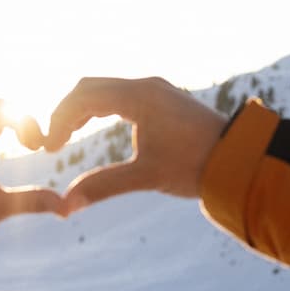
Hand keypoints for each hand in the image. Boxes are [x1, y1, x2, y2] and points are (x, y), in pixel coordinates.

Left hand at [0, 100, 65, 243]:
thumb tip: (68, 207)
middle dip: (22, 119)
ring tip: (26, 145)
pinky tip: (12, 144)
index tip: (38, 146)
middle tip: (34, 144)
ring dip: (11, 121)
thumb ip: (35, 202)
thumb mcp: (2, 209)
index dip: (27, 123)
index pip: (1, 113)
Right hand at [42, 77, 227, 212]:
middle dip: (66, 112)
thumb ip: (103, 186)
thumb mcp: (146, 177)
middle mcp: (146, 86)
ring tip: (66, 138)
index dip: (60, 120)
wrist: (240, 158)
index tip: (49, 148)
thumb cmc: (196, 165)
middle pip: (90, 87)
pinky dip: (100, 108)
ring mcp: (156, 90)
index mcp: (139, 96)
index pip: (83, 96)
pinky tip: (93, 128)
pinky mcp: (163, 99)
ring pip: (105, 90)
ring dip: (82, 110)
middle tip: (52, 142)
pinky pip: (120, 95)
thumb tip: (65, 205)